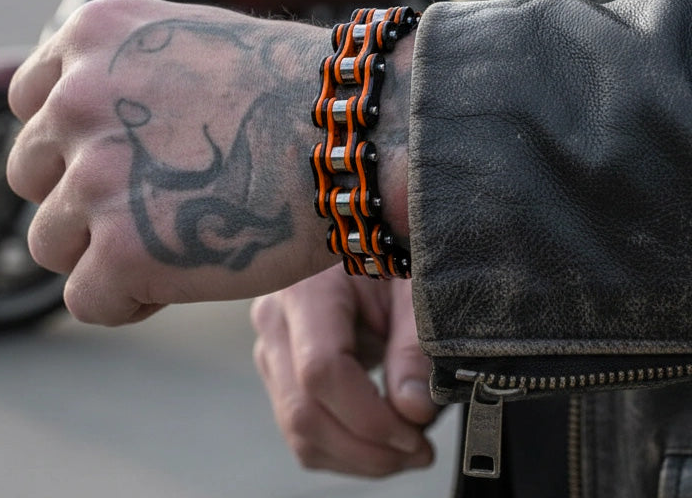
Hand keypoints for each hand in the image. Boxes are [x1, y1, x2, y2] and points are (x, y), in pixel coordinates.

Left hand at [6, 0, 337, 323]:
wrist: (353, 130)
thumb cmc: (292, 89)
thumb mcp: (192, 40)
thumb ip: (130, 70)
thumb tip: (89, 118)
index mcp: (94, 36)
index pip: (31, 100)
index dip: (70, 141)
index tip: (117, 160)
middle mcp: (77, 98)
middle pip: (31, 173)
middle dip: (79, 196)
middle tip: (148, 207)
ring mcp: (93, 175)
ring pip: (49, 242)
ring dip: (99, 251)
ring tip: (168, 244)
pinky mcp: (120, 250)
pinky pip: (85, 298)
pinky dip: (126, 298)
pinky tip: (178, 278)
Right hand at [251, 266, 438, 476]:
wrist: (361, 234)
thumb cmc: (388, 252)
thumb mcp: (412, 284)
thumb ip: (415, 342)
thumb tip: (412, 409)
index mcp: (306, 287)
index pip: (321, 370)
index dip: (369, 416)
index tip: (415, 432)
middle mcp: (275, 318)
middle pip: (304, 411)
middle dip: (367, 448)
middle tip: (420, 450)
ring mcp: (271, 346)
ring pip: (298, 431)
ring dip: (357, 456)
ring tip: (407, 444)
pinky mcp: (278, 369)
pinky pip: (301, 429)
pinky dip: (343, 449)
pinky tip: (380, 437)